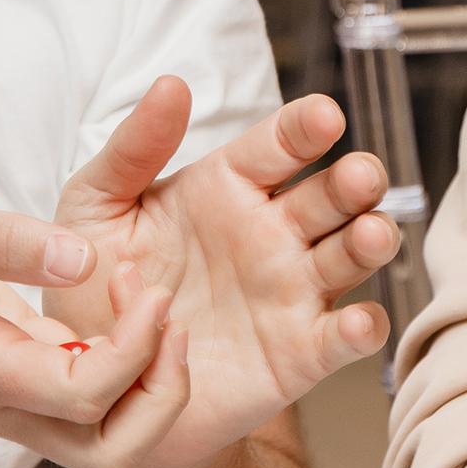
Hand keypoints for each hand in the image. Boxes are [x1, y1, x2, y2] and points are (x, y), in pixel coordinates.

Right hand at [0, 174, 191, 467]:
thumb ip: (0, 238)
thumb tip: (81, 261)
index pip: (80, 397)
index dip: (131, 350)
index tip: (145, 283)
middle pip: (109, 450)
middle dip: (160, 390)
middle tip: (165, 308)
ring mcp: (6, 404)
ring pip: (108, 443)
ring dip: (151, 386)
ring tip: (153, 308)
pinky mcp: (18, 387)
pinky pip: (92, 409)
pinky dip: (130, 369)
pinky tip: (125, 302)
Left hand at [48, 81, 398, 467]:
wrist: (98, 384)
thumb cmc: (97, 286)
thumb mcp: (96, 209)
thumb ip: (133, 149)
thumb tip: (171, 83)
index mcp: (227, 187)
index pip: (278, 144)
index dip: (303, 128)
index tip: (323, 116)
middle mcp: (271, 233)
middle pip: (331, 195)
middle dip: (353, 181)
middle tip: (359, 175)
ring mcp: (291, 291)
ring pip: (351, 256)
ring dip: (370, 242)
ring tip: (370, 233)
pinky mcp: (300, 353)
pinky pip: (345, 338)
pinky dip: (362, 329)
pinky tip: (357, 322)